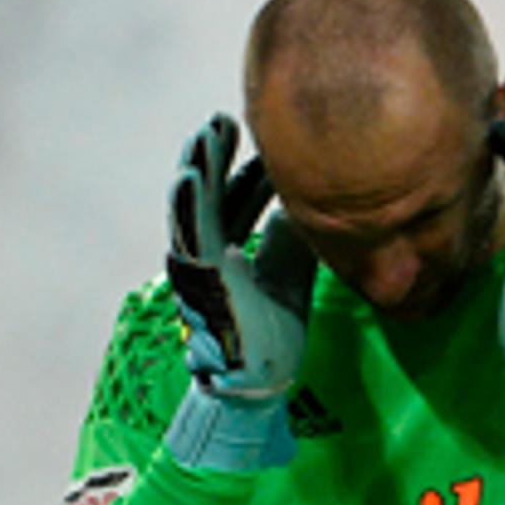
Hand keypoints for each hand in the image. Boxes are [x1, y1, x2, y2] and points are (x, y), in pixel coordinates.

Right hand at [164, 114, 316, 471]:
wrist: (260, 383)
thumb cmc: (273, 336)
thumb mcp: (292, 271)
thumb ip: (295, 236)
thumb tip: (314, 203)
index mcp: (228, 254)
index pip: (234, 204)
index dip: (245, 175)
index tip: (261, 147)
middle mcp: (208, 256)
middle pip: (209, 195)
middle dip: (215, 157)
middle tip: (224, 121)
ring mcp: (200, 266)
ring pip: (194, 207)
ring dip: (199, 168)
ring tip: (208, 132)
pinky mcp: (199, 279)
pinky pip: (190, 234)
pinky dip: (190, 202)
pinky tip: (193, 172)